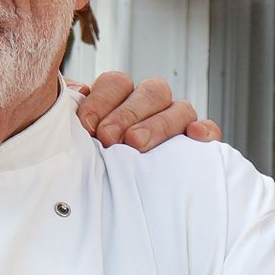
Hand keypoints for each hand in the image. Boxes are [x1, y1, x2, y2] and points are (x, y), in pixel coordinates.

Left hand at [72, 70, 220, 150]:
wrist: (96, 192)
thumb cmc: (84, 160)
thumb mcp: (72, 136)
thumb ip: (66, 114)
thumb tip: (66, 96)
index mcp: (120, 97)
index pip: (117, 82)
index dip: (102, 100)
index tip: (85, 125)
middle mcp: (149, 105)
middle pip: (151, 91)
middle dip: (128, 114)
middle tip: (108, 138)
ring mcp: (175, 122)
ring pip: (179, 108)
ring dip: (158, 124)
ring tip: (136, 144)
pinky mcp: (195, 145)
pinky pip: (208, 129)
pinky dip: (206, 130)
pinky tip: (195, 136)